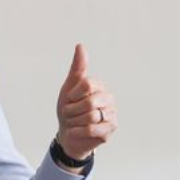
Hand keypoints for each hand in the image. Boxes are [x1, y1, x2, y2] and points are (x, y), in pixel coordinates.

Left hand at [55, 44, 116, 167]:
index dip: (73, 94)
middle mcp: (109, 100)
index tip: (70, 100)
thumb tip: (80, 46)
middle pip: (89, 102)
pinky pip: (92, 129)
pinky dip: (78, 130)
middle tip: (70, 114)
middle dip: (73, 110)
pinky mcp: (110, 131)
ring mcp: (112, 116)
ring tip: (74, 122)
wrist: (67, 134)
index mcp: (100, 87)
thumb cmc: (69, 109)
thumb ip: (77, 68)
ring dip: (75, 121)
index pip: (87, 84)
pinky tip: (75, 130)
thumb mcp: (69, 88)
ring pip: (91, 116)